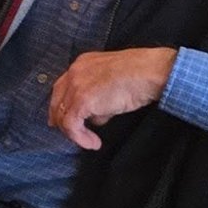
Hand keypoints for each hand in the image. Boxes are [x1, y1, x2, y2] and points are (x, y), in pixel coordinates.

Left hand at [47, 47, 175, 151]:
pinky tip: (93, 143)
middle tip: (72, 135)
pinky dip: (80, 137)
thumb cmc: (141, 76)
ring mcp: (76, 86)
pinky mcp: (82, 101)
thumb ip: (100, 97)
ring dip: (75, 132)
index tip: (60, 120)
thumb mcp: (113, 82)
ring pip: (63, 115)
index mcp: (82, 64)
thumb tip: (96, 117)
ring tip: (91, 142)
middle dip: (61, 120)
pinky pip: (71, 125)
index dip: (61, 105)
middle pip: (57, 101)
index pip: (62, 87)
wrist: (150, 72)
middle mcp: (74, 73)